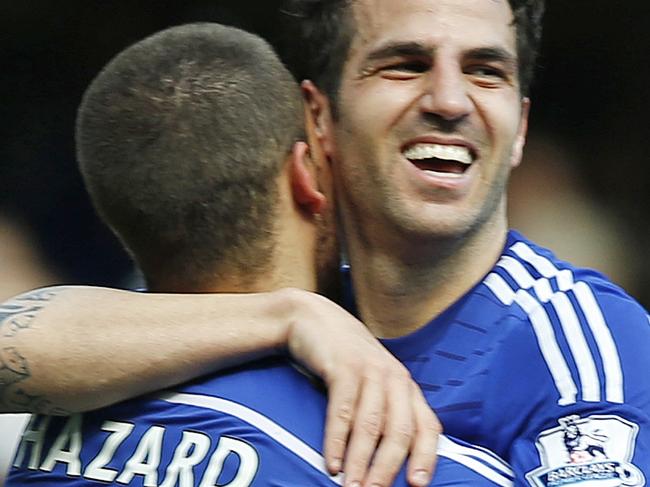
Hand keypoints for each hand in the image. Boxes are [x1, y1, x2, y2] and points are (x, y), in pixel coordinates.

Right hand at [283, 289, 440, 486]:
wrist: (312, 320)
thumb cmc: (343, 360)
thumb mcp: (372, 382)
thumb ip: (384, 410)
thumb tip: (389, 457)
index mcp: (406, 386)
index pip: (428, 426)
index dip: (427, 457)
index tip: (417, 485)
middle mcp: (394, 378)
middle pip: (399, 431)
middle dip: (387, 468)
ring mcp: (369, 370)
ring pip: (371, 424)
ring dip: (361, 461)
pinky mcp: (343, 366)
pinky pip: (343, 410)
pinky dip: (337, 440)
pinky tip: (332, 462)